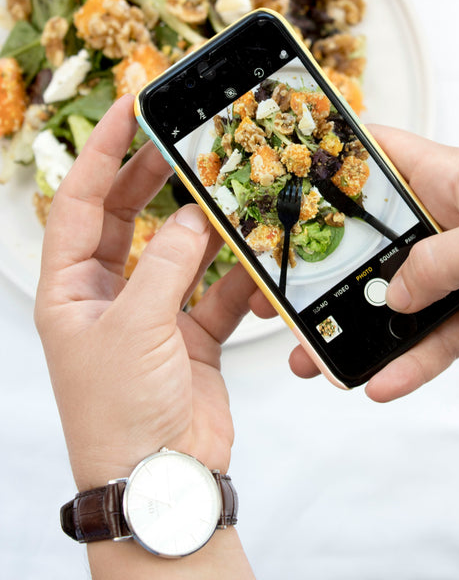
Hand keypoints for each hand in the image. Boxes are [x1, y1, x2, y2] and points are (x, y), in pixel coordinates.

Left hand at [35, 94, 256, 489]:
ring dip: (204, 227)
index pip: (78, 202)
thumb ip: (167, 264)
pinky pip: (216, 291)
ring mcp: (151, 313)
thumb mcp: (135, 327)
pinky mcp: (190, 334)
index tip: (130, 109)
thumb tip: (192, 215)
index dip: (102, 152)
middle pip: (127, 217)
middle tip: (183, 140)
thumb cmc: (120, 412)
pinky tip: (256, 262)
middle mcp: (107, 295)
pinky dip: (237, 278)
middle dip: (152, 178)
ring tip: (229, 193)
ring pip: (178, 251)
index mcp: (70, 289)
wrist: (161, 480)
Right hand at [250, 127, 458, 401]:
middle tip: (281, 293)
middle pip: (370, 243)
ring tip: (317, 358)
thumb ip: (444, 260)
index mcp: (448, 180)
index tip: (287, 184)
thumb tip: (396, 293)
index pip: (377, 157)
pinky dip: (408, 363)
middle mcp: (445, 222)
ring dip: (356, 330)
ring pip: (394, 300)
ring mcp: (458, 270)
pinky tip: (383, 382)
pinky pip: (432, 341)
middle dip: (325, 269)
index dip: (332, 164)